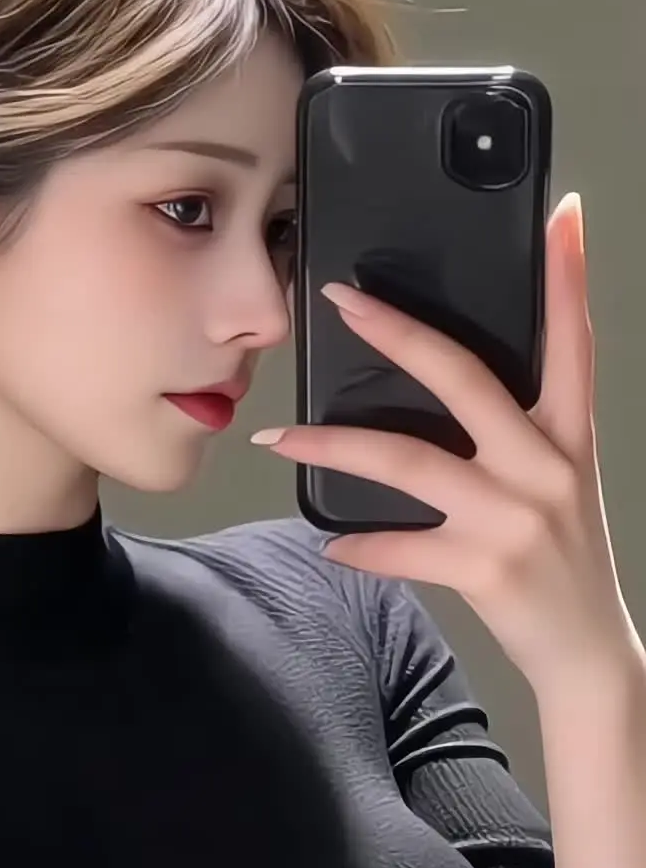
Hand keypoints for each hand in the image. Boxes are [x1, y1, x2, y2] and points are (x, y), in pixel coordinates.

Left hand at [252, 193, 640, 696]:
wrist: (588, 654)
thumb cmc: (565, 562)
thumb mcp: (560, 483)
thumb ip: (518, 435)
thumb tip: (452, 388)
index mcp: (568, 437)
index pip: (575, 341)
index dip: (569, 276)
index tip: (562, 212)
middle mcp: (544, 467)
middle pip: (464, 379)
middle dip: (399, 333)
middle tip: (343, 299)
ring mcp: (513, 518)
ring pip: (407, 462)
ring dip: (332, 448)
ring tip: (278, 440)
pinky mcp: (483, 569)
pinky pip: (401, 550)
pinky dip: (360, 548)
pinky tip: (331, 544)